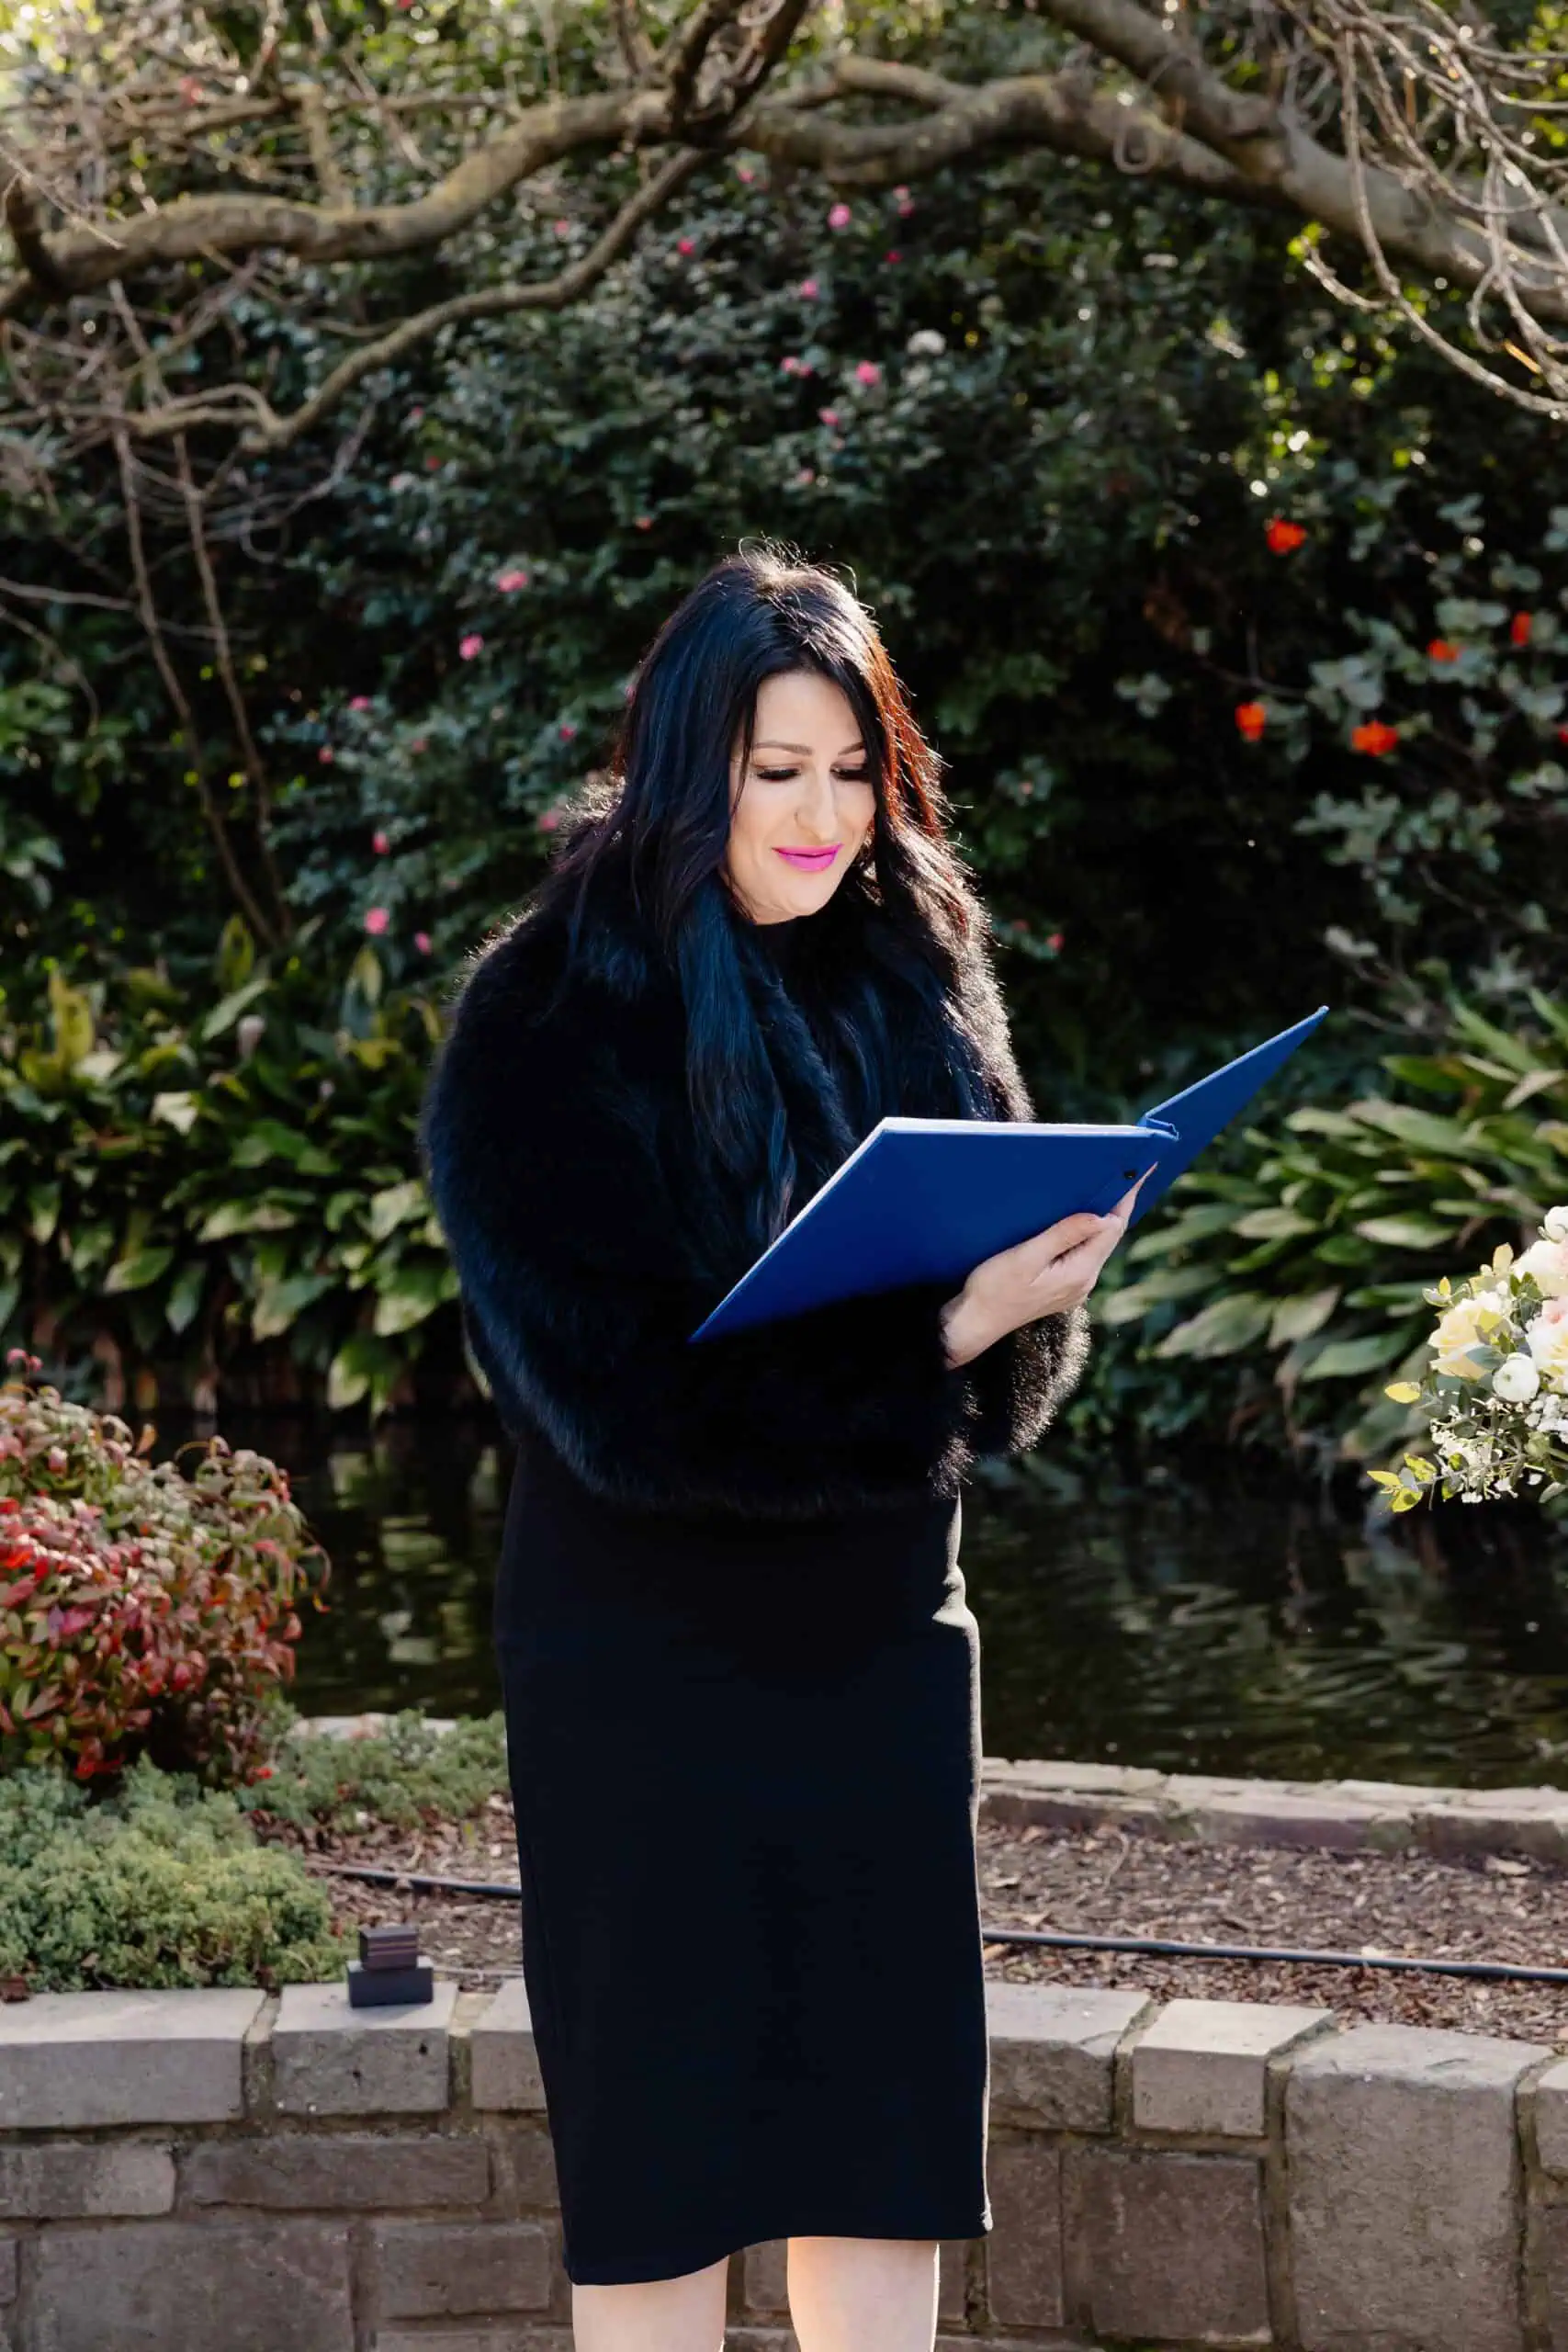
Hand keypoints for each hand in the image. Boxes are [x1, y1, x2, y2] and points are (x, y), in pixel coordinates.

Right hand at [940, 1174, 1145, 1368]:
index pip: (1112, 1228)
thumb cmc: (994, 1289)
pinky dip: (1088, 1232)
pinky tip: (1081, 1218)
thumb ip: (1063, 1235)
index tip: (1135, 1173)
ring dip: (1103, 1217)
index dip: (1123, 1199)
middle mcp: (1084, 1281)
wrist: (975, 1321)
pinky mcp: (1064, 1286)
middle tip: (1129, 1171)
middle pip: (1110, 1236)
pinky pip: (1085, 1253)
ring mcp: (1076, 1286)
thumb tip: (1100, 1216)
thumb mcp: (1026, 1257)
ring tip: (1108, 1188)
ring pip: (1099, 1244)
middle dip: (1118, 1204)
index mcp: (1079, 1272)